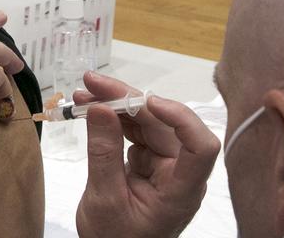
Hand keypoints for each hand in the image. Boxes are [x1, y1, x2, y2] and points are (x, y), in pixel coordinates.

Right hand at [74, 71, 219, 237]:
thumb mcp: (103, 199)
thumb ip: (103, 154)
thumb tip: (100, 108)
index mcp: (180, 190)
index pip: (200, 148)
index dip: (181, 119)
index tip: (149, 102)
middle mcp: (178, 172)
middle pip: (164, 125)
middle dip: (128, 100)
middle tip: (92, 84)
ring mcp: (164, 165)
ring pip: (146, 122)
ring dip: (115, 105)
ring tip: (83, 94)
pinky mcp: (148, 161)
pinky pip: (133, 131)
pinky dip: (112, 119)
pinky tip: (90, 109)